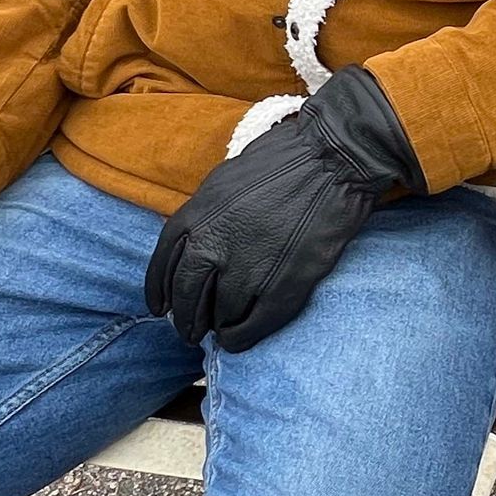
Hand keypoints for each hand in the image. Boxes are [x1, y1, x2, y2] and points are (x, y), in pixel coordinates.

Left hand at [145, 67, 424, 351]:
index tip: (163, 307)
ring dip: (216, 326)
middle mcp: (213, 247)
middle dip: (186, 319)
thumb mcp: (225, 180)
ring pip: (218, 315)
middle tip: (191, 329)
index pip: (162, 269)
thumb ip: (205, 215)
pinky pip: (251, 326)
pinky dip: (240, 338)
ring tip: (221, 329)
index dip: (161, 293)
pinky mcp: (283, 286)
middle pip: (187, 299)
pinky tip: (238, 338)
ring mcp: (248, 270)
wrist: (334, 158)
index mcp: (196, 217)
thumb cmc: (285, 158)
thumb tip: (197, 244)